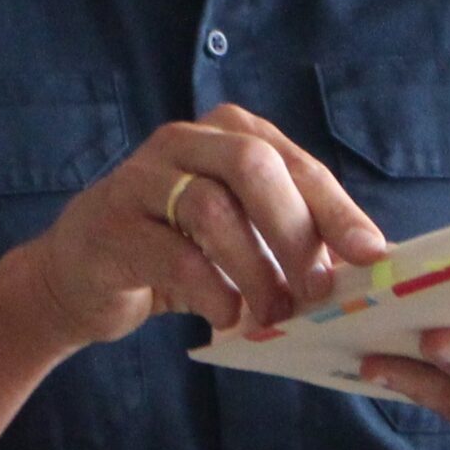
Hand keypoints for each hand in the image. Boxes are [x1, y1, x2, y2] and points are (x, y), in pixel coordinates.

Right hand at [18, 104, 388, 350]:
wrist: (79, 275)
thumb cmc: (173, 251)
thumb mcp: (236, 234)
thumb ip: (285, 235)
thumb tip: (360, 267)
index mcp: (225, 134)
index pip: (292, 161)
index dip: (335, 207)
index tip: (369, 253)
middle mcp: (183, 142)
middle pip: (252, 165)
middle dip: (295, 230)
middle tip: (318, 289)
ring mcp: (140, 179)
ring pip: (211, 207)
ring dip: (254, 268)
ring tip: (274, 313)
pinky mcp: (111, 225)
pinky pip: (170, 253)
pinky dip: (209, 289)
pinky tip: (226, 315)